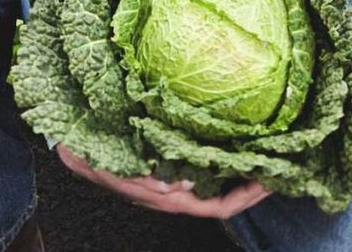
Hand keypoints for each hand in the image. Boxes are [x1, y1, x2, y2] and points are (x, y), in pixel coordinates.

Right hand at [56, 144, 270, 218]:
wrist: (73, 151)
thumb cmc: (95, 158)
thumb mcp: (120, 169)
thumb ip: (147, 180)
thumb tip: (179, 184)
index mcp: (168, 197)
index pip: (217, 206)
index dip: (246, 199)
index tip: (270, 183)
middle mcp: (174, 194)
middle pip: (223, 200)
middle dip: (251, 188)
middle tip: (278, 169)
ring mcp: (170, 184)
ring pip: (213, 187)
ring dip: (236, 175)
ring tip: (259, 157)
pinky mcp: (165, 171)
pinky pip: (198, 171)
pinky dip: (216, 162)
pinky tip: (224, 145)